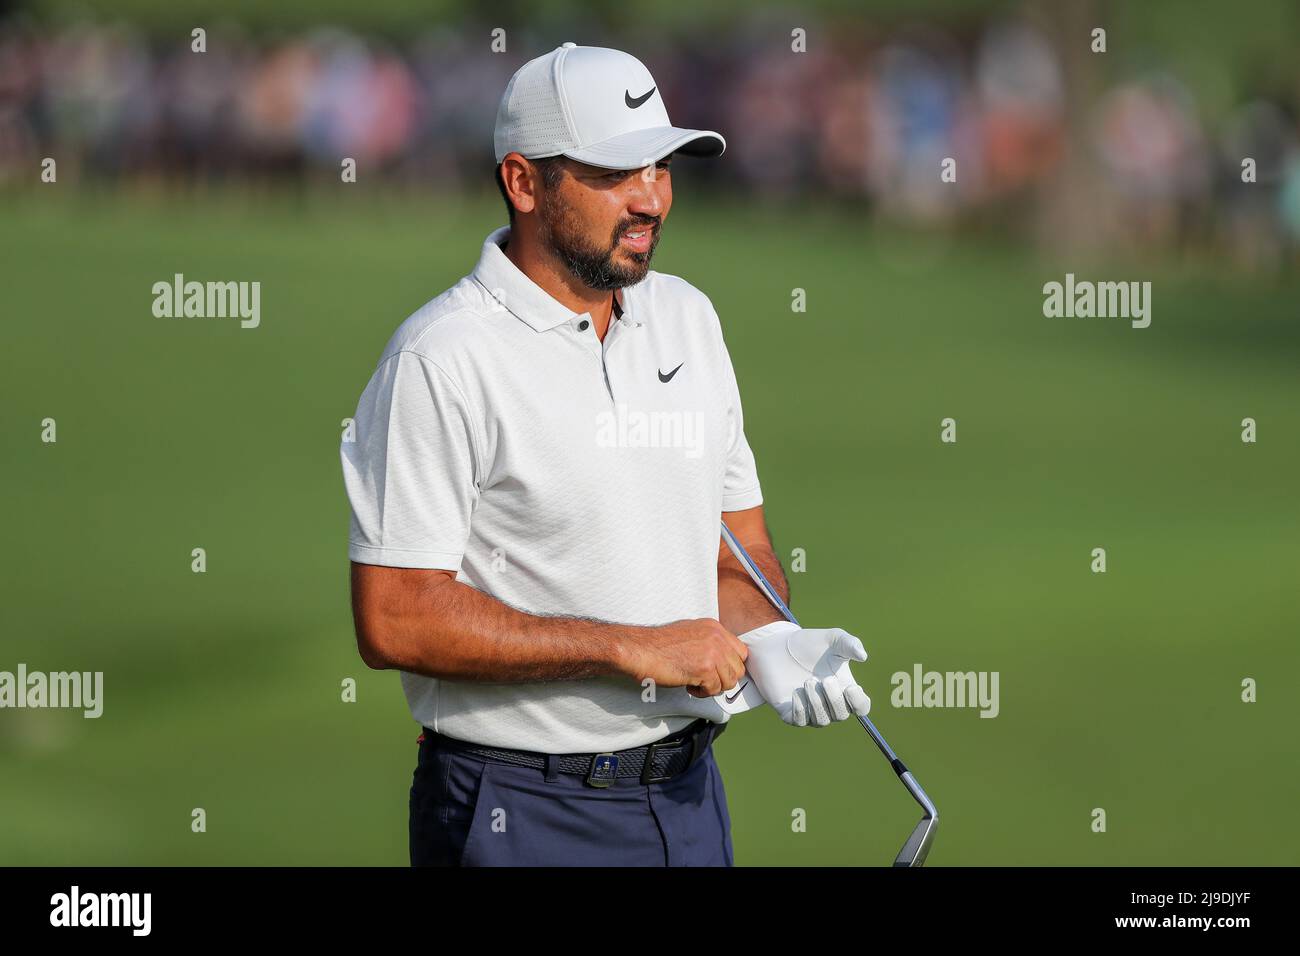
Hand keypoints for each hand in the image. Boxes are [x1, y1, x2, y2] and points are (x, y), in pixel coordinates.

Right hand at [620, 618, 748, 698]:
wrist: (640, 650)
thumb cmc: (658, 645)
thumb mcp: (690, 633)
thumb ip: (710, 643)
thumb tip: (723, 663)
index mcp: (715, 627)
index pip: (740, 652)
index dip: (730, 666)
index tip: (717, 672)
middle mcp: (717, 637)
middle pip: (738, 669)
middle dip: (723, 679)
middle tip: (703, 679)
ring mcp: (713, 652)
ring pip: (729, 681)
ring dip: (712, 687)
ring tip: (694, 682)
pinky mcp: (705, 668)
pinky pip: (715, 689)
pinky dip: (702, 692)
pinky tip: (688, 684)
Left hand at [726, 621, 869, 726]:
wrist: (778, 645)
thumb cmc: (809, 643)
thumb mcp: (832, 638)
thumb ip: (849, 643)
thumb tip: (864, 656)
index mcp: (844, 688)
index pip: (861, 707)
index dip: (859, 702)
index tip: (851, 687)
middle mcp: (829, 703)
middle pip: (840, 715)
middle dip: (834, 699)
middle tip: (825, 679)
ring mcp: (810, 710)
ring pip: (821, 720)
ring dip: (817, 703)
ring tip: (808, 681)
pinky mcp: (789, 712)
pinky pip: (800, 721)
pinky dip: (800, 709)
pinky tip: (796, 691)